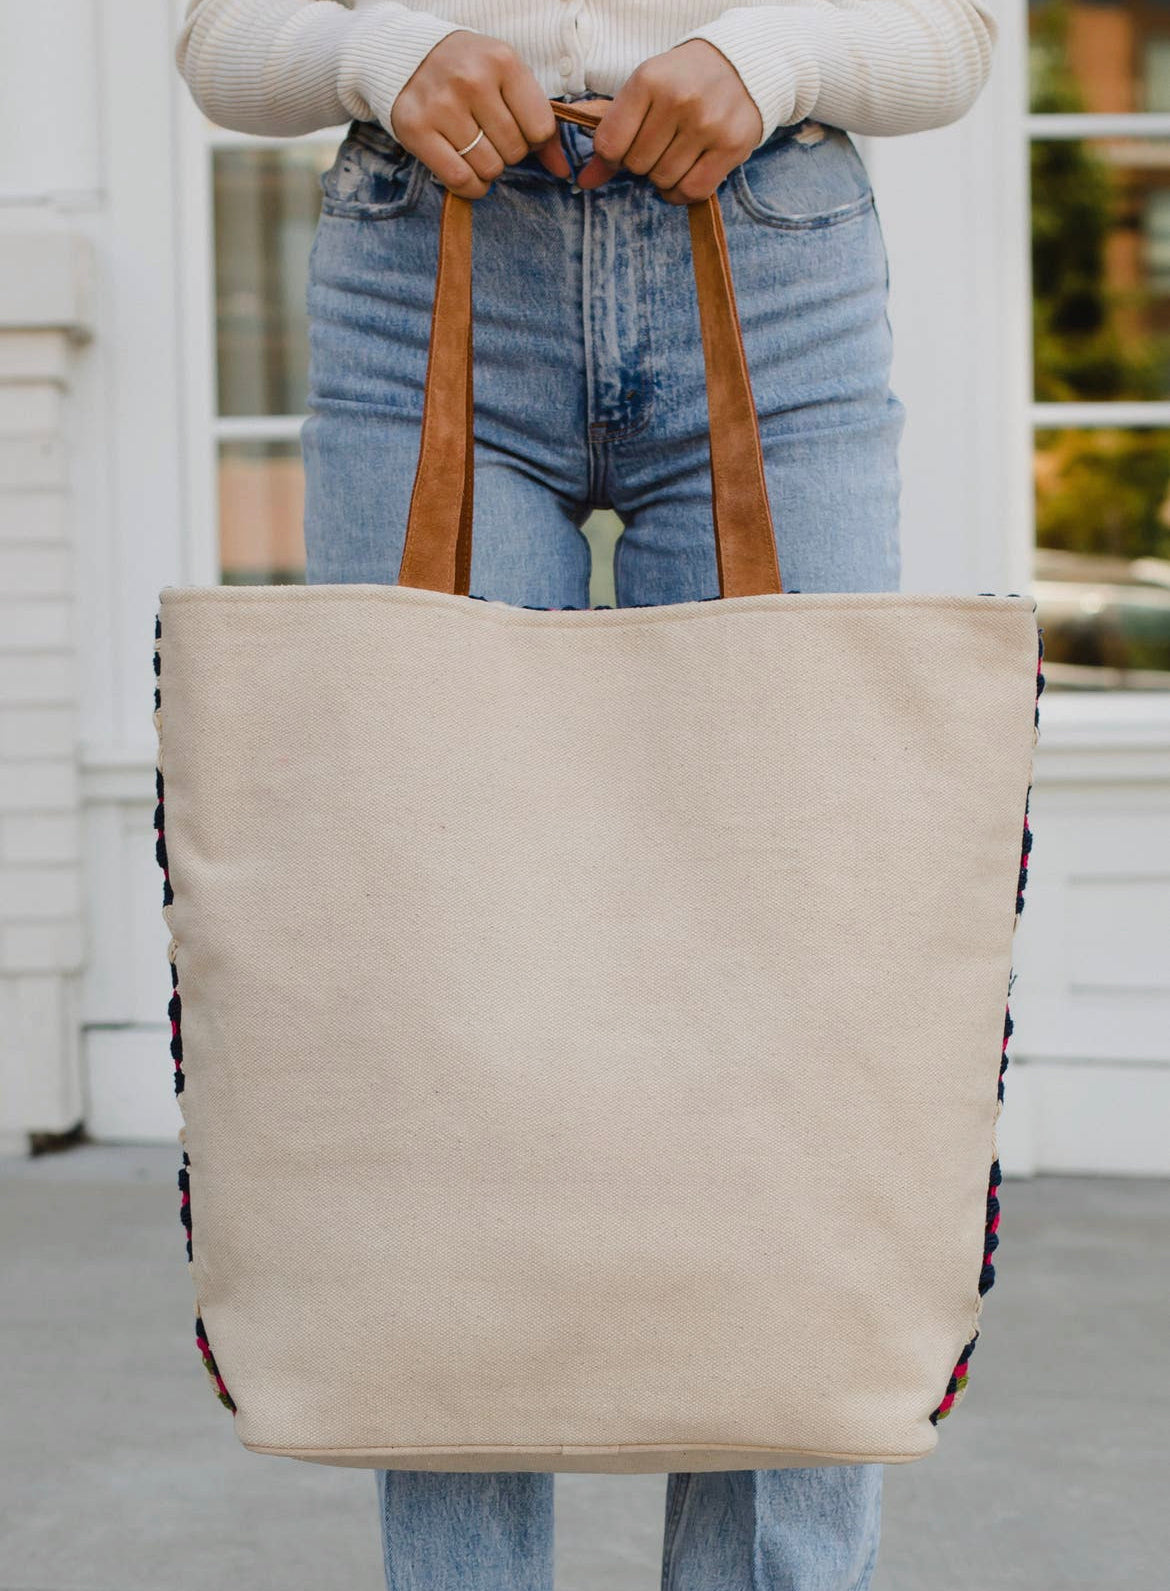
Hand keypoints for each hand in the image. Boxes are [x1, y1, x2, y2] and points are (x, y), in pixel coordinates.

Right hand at [389, 32, 571, 196]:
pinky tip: (468, 171)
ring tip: (475, 147)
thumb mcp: (508, 79)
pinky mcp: (416, 129)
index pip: (540, 129)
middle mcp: (472, 80)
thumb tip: (563, 171)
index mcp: (502, 62)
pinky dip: (471, 186)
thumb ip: (539, 123)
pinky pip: (460, 180)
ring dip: (488, 169)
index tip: (518, 129)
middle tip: (491, 136)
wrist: (409, 55)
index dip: (534, 139)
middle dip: (509, 153)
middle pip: (514, 151)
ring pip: (489, 169)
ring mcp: (442, 105)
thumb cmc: (469, 71)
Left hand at [576, 41, 763, 203]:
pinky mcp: (731, 145)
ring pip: (663, 180)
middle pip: (637, 165)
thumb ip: (612, 134)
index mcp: (648, 80)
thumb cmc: (681, 82)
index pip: (610, 144)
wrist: (739, 66)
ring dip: (664, 177)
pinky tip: (685, 174)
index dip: (612, 156)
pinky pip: (692, 191)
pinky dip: (682, 192)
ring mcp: (707, 124)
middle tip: (659, 143)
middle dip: (642, 162)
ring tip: (676, 152)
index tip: (624, 147)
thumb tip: (585, 181)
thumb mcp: (643, 91)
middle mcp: (678, 100)